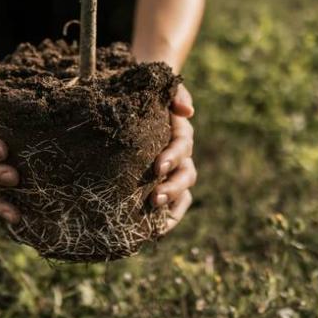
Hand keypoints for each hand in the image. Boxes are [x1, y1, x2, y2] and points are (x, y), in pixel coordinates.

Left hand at [151, 84, 196, 233]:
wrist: (130, 98)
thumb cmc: (143, 93)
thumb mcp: (159, 87)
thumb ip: (174, 93)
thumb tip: (187, 111)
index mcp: (179, 131)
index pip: (182, 145)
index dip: (173, 156)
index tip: (158, 166)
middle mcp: (180, 154)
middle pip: (185, 173)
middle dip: (172, 187)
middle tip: (155, 197)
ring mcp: (173, 171)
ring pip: (182, 192)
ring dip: (171, 204)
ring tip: (154, 214)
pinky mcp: (162, 184)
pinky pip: (172, 205)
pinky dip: (167, 218)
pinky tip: (154, 231)